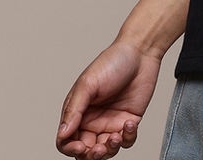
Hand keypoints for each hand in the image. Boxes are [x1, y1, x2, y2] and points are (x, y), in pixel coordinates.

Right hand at [55, 38, 162, 157]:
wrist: (141, 52)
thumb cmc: (112, 62)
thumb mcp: (88, 84)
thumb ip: (74, 110)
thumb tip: (62, 134)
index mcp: (78, 111)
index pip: (66, 140)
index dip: (70, 148)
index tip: (80, 147)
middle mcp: (93, 120)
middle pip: (85, 151)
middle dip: (91, 154)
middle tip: (100, 147)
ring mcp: (111, 122)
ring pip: (106, 150)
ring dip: (110, 149)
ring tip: (117, 135)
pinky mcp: (129, 121)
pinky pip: (126, 141)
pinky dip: (128, 138)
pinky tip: (130, 123)